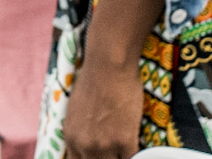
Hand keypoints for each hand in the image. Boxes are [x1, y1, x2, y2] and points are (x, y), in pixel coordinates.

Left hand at [63, 0, 165, 158]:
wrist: (107, 63)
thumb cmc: (93, 79)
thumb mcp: (77, 109)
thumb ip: (80, 130)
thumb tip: (87, 143)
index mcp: (70, 137)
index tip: (99, 155)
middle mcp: (84, 145)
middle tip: (114, 152)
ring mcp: (105, 146)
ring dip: (121, 157)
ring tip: (126, 151)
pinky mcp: (125, 141)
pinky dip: (138, 156)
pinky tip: (140, 150)